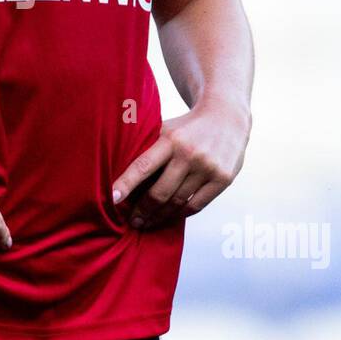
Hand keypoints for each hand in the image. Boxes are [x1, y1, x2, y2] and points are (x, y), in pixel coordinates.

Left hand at [112, 96, 250, 231]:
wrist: (227, 116)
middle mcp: (189, 154)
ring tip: (147, 223)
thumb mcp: (166, 129)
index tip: (113, 199)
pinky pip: (196, 205)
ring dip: (160, 217)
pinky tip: (169, 218)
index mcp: (171, 139)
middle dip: (143, 210)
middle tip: (132, 221)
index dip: (127, 184)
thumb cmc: (187, 126)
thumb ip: (147, 148)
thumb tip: (117, 171)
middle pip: (161, 192)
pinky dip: (180, 215)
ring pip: (178, 202)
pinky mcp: (223, 179)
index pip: (144, 166)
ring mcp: (208, 168)